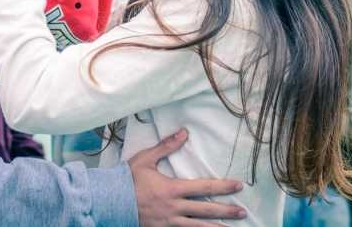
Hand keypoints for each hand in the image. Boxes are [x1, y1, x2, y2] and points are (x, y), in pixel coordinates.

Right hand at [130, 129, 246, 225]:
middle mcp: (173, 208)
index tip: (239, 186)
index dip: (223, 187)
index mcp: (172, 189)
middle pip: (205, 211)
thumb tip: (184, 133)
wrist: (108, 201)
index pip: (204, 188)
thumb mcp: (146, 159)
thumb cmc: (127, 179)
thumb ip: (166, 146)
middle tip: (242, 213)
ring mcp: (168, 223)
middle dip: (226, 211)